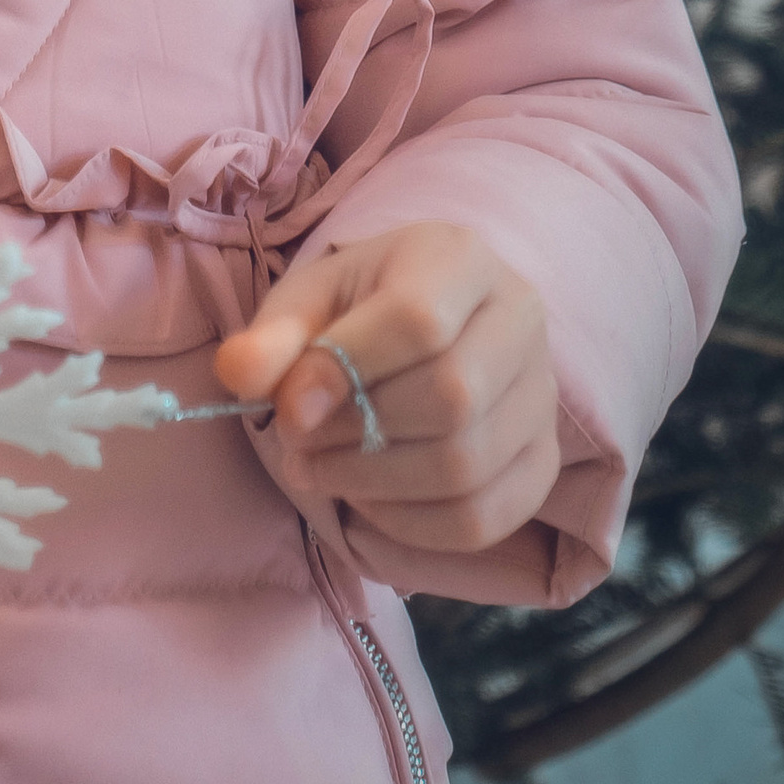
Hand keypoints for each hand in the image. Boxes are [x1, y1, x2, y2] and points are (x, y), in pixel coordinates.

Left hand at [211, 222, 559, 556]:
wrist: (432, 321)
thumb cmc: (362, 305)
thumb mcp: (310, 298)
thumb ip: (273, 335)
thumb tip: (241, 375)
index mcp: (461, 259)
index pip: (417, 320)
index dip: (345, 371)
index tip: (288, 407)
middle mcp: (521, 320)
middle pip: (452, 399)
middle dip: (358, 436)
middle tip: (300, 444)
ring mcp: (542, 395)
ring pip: (468, 466)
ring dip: (375, 484)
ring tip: (322, 469)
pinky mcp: (542, 462)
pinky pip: (483, 518)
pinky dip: (412, 524)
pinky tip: (369, 499)